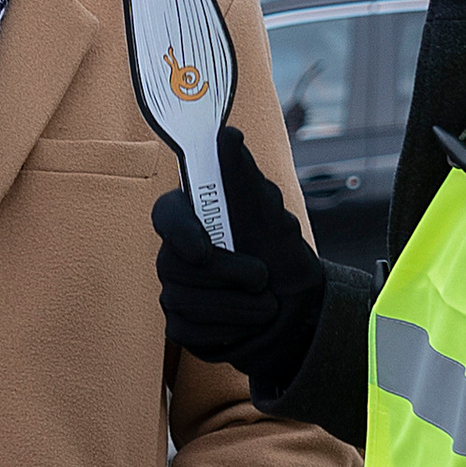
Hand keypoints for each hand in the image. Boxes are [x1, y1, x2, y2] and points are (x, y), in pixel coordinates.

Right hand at [152, 125, 326, 391]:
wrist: (299, 315)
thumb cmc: (283, 258)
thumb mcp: (271, 217)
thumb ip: (244, 178)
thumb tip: (228, 135)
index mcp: (196, 218)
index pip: (166, 214)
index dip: (179, 231)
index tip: (203, 249)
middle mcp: (177, 253)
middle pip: (173, 264)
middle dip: (227, 275)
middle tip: (262, 278)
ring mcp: (175, 290)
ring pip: (183, 300)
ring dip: (235, 306)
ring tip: (266, 306)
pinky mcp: (181, 326)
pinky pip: (188, 331)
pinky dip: (226, 331)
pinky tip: (247, 326)